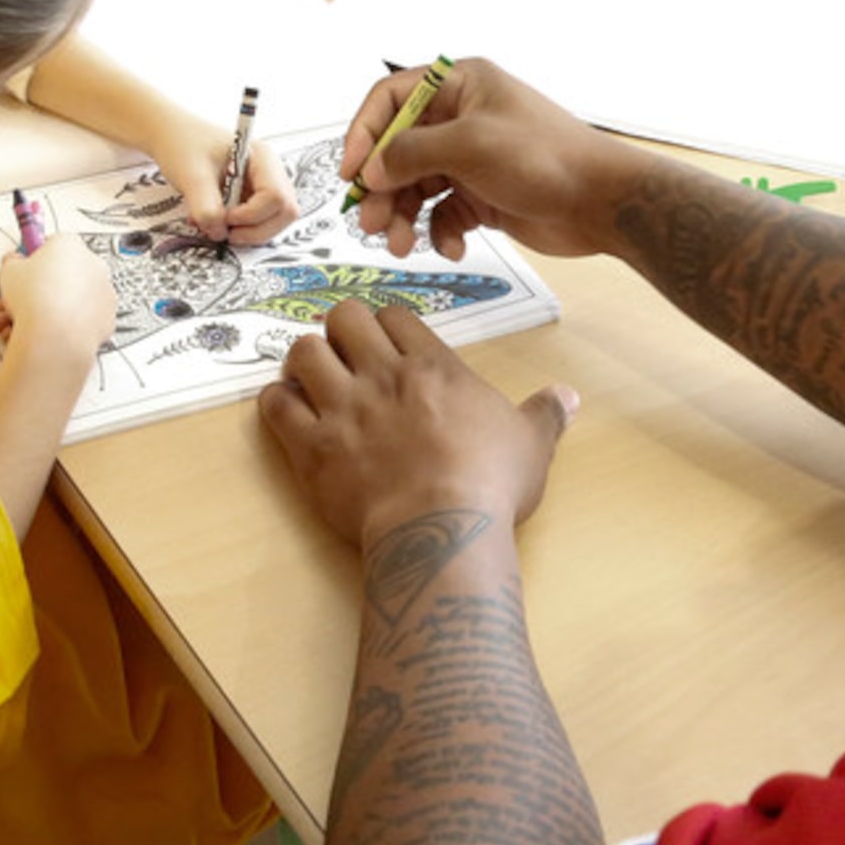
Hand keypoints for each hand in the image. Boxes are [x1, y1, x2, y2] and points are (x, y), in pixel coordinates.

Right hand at [0, 235, 112, 367]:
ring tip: (29, 319)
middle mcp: (93, 264)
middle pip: (65, 270)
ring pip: (75, 295)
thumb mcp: (8, 271)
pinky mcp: (108, 315)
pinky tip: (49, 330)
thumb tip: (14, 262)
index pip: (52, 243)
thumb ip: (13, 262)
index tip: (27, 268)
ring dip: (54, 305)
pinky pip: (85, 316)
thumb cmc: (34, 300)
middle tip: (25, 297)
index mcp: (69, 244)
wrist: (54, 334)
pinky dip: (70, 323)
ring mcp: (104, 290)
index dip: (35, 258)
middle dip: (44, 284)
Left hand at [141, 108, 300, 244]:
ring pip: (273, 221)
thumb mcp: (192, 175)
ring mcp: (262, 186)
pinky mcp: (251, 198)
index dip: (253, 215)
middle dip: (257, 229)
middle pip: (284, 212)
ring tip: (216, 224)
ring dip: (247, 232)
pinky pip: (256, 223)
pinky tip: (215, 220)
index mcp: (262, 157)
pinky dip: (238, 229)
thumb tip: (219, 233)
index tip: (226, 218)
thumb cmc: (183, 142)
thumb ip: (206, 208)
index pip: (276, 196)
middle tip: (227, 232)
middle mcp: (269, 172)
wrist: (171, 136)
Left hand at [260, 302, 575, 549]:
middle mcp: (383, 376)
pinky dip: (277, 402)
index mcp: (433, 367)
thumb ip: (545, 412)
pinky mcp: (312, 447)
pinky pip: (276, 405)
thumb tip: (569, 395)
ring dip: (305, 362)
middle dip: (340, 330)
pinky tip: (288, 411)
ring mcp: (343, 408)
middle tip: (347, 357)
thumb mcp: (531, 443)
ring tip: (313, 380)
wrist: (442, 529)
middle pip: (343, 318)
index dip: (387, 324)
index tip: (387, 342)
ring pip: (303, 352)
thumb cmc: (490, 484)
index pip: (395, 315)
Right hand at [341, 58, 649, 261]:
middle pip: (397, 150)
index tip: (351, 173)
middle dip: (381, 188)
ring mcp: (471, 158)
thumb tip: (369, 170)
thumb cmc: (546, 158)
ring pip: (415, 186)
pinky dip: (440, 233)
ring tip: (401, 245)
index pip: (390, 99)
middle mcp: (461, 117)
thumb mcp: (469, 145)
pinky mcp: (483, 195)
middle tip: (370, 223)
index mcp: (460, 84)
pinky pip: (442, 213)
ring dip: (403, 217)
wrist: (601, 203)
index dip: (363, 134)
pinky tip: (452, 246)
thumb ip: (411, 153)